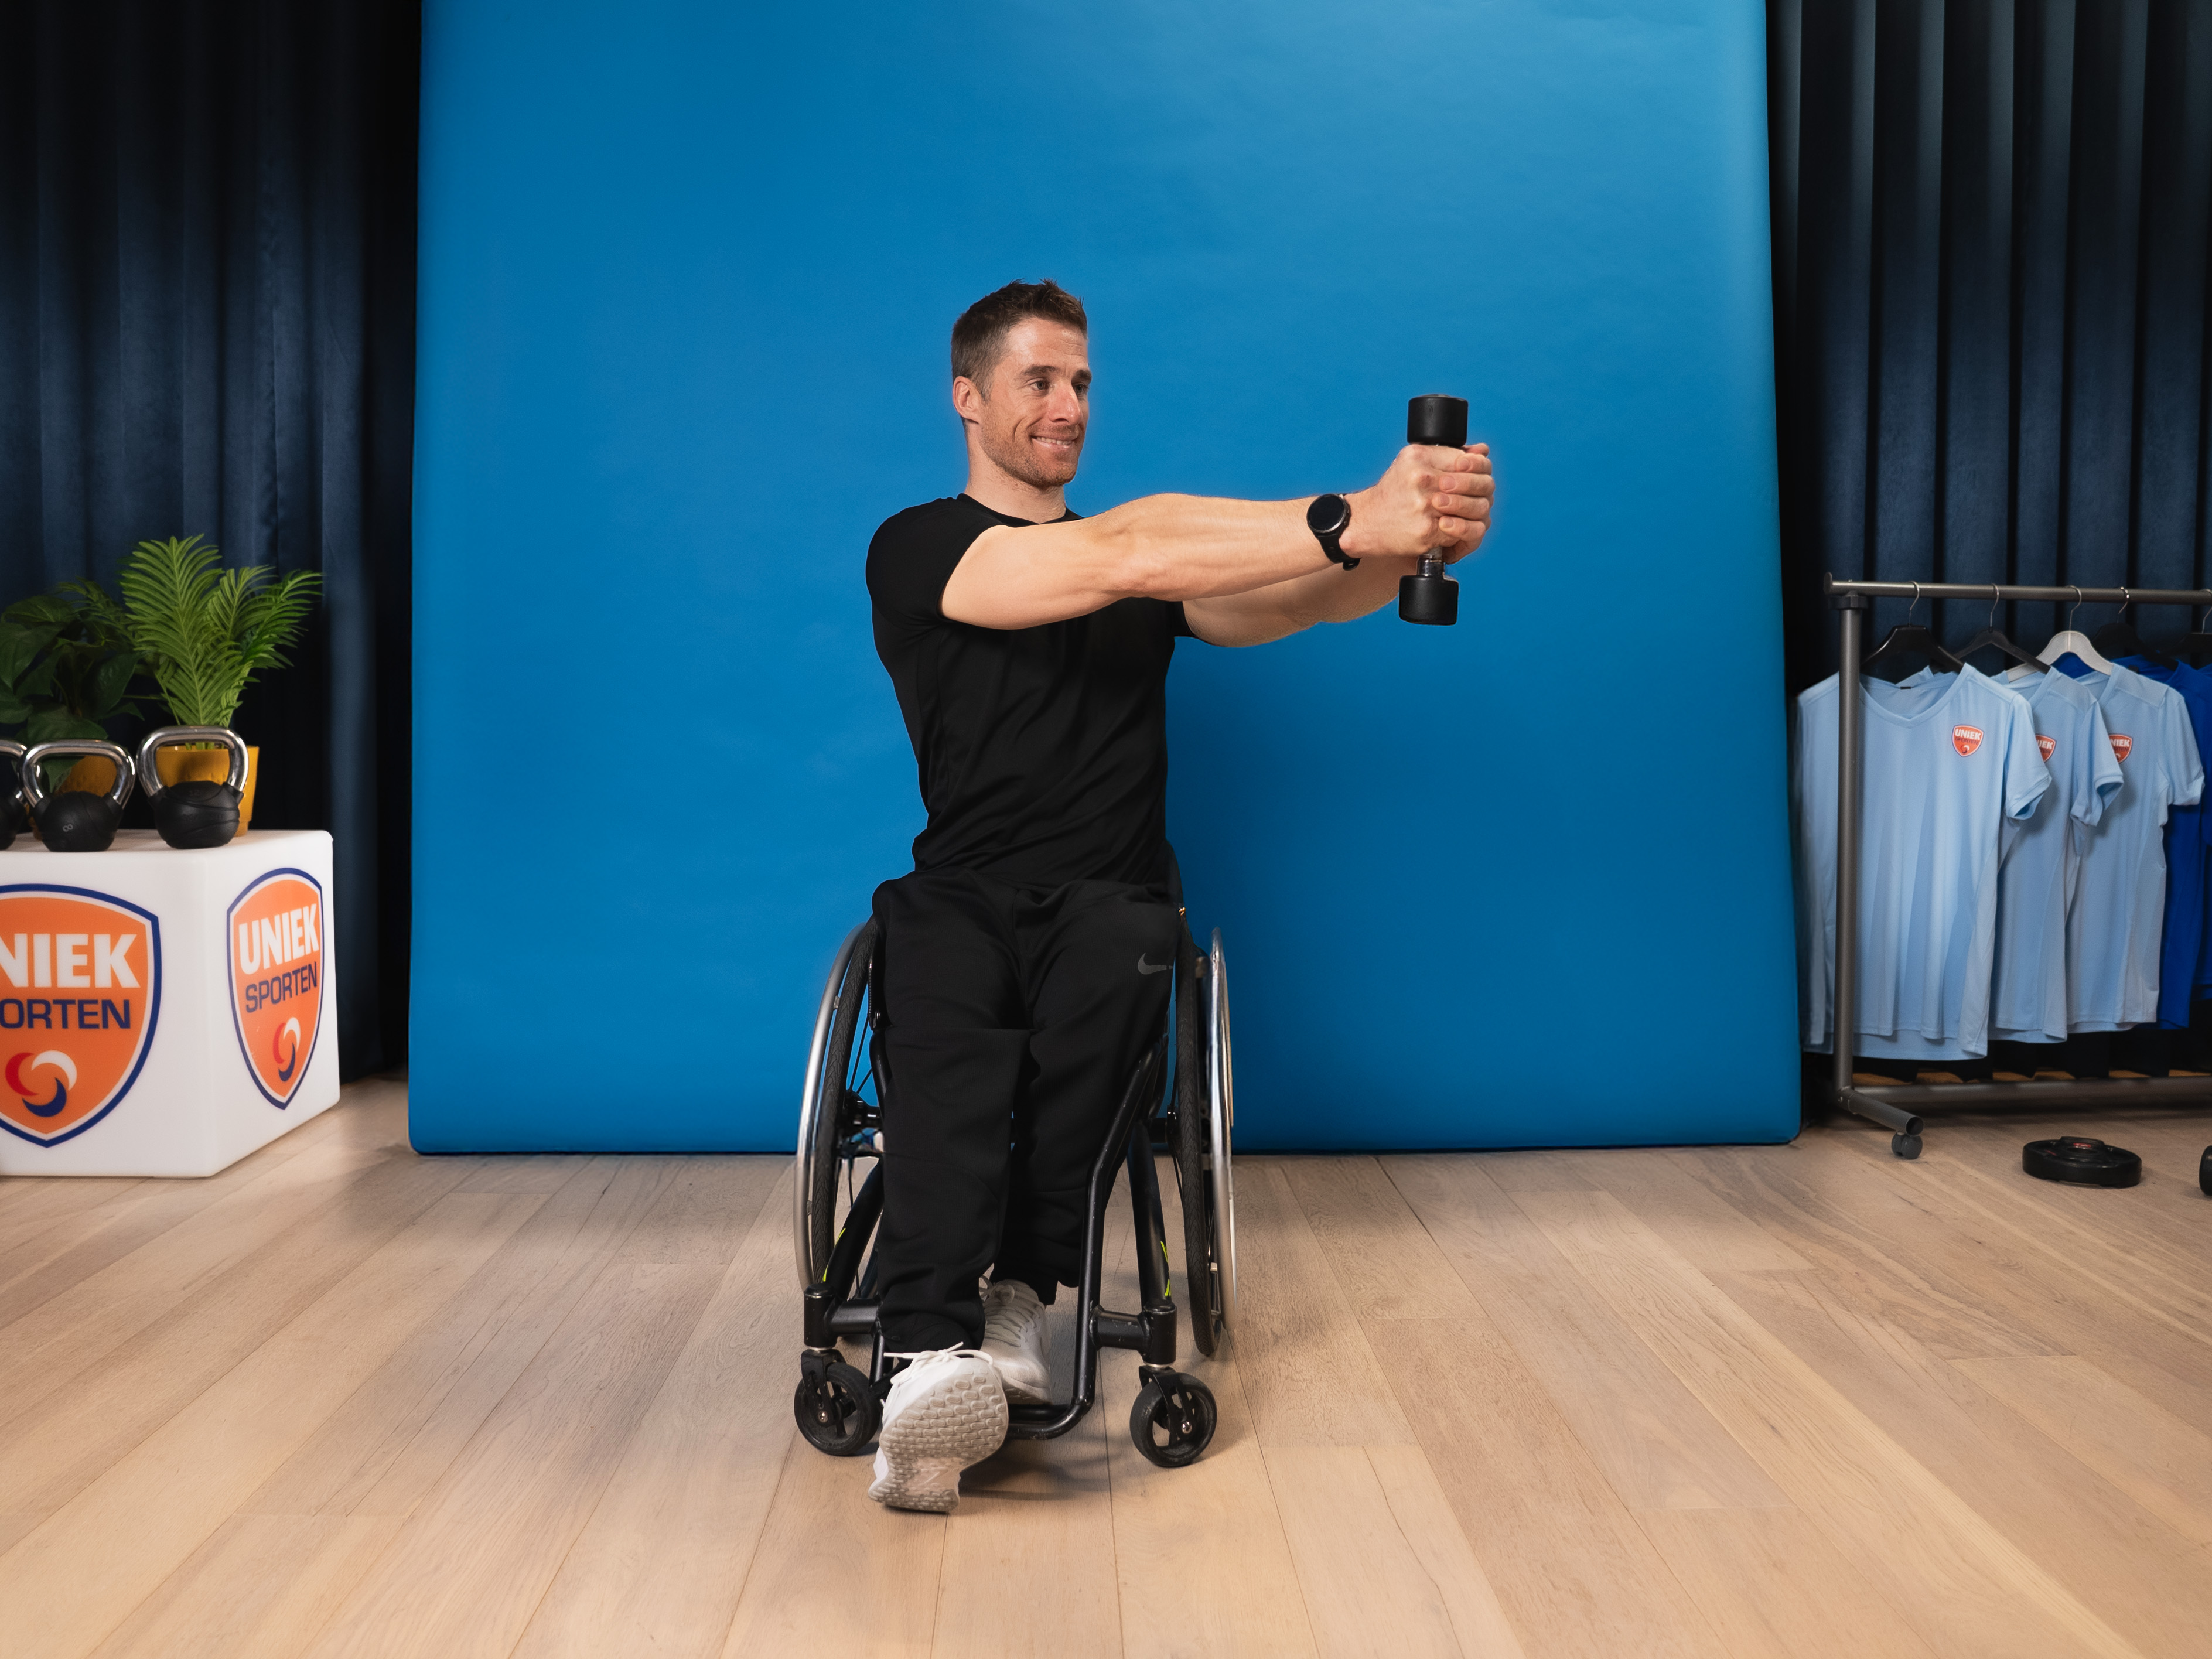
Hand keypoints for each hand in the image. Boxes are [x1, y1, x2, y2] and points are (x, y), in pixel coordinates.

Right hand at [1338, 442, 1492, 561]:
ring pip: (1473, 507)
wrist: (1365, 522)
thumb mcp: (1411, 463)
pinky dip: (1462, 529)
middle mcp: (1421, 478)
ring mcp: (1425, 506)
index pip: (1467, 459)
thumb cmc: (1393, 493)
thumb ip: (1445, 455)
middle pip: (1475, 483)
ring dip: (1475, 511)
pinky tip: (1453, 525)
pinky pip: (1461, 529)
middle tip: (1479, 496)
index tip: (1478, 476)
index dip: (1479, 468)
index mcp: (1419, 457)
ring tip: (1468, 512)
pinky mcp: (1427, 530)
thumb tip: (1482, 451)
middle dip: (1482, 491)